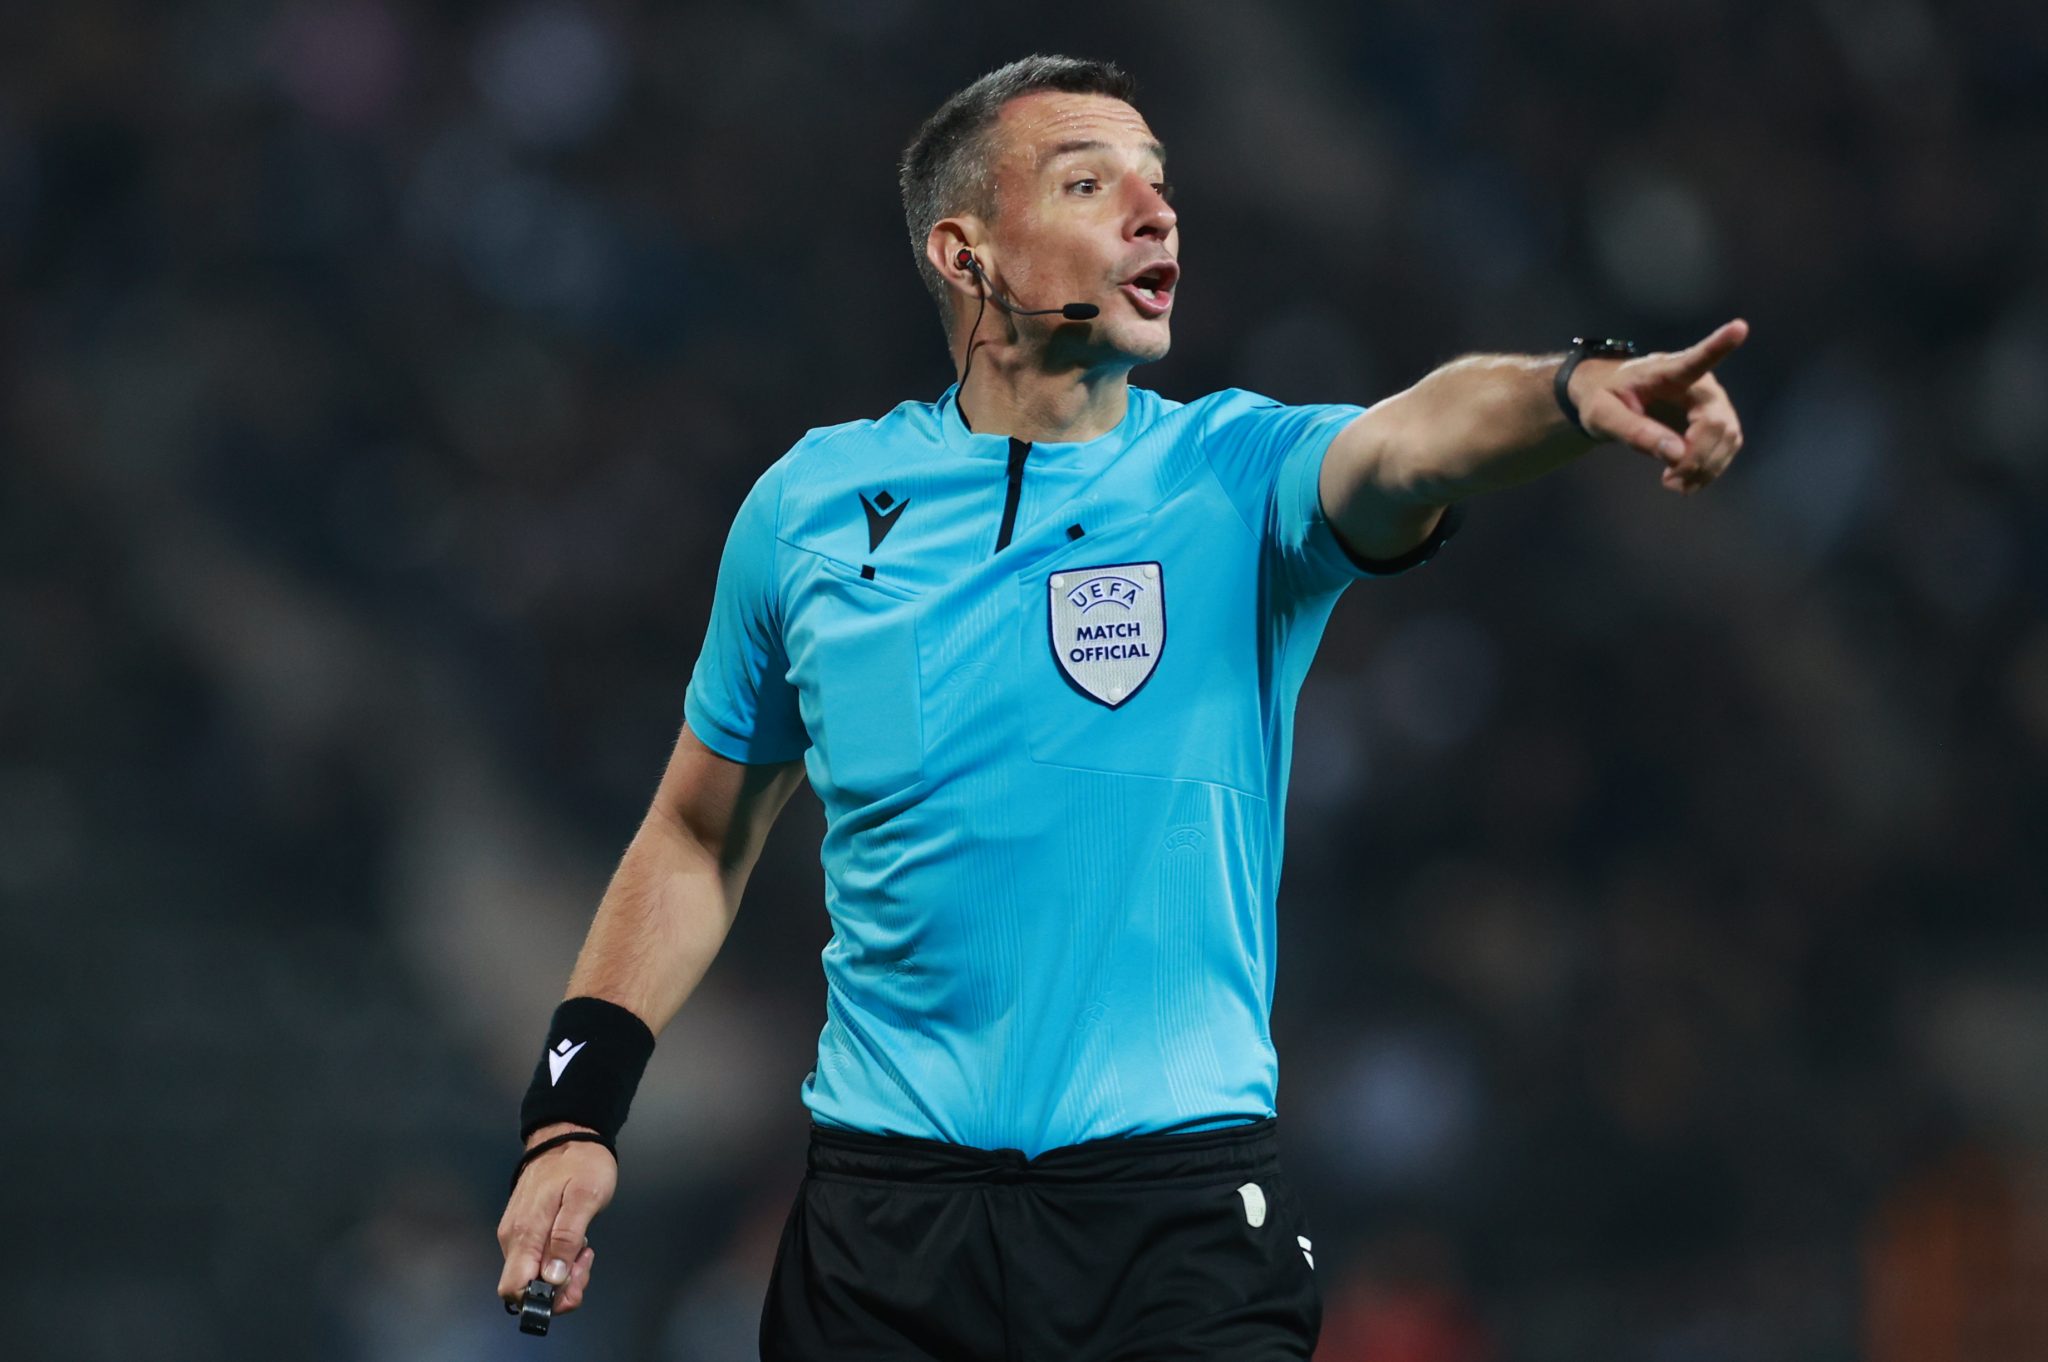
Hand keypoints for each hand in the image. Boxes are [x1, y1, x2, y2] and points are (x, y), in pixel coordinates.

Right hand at [496, 1123, 616, 1316]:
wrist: (568, 1135)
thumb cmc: (581, 1164)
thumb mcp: (584, 1198)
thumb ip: (566, 1238)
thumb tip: (552, 1278)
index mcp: (525, 1233)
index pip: (514, 1288)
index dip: (541, 1299)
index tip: (570, 1284)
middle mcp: (513, 1238)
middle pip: (527, 1286)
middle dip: (559, 1287)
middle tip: (584, 1262)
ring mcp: (517, 1233)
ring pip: (534, 1274)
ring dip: (562, 1273)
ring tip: (583, 1247)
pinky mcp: (524, 1229)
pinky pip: (537, 1259)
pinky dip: (558, 1260)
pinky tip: (575, 1242)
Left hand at [1570, 319, 1748, 495]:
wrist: (1611, 400)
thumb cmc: (1603, 399)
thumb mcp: (1603, 415)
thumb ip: (1635, 432)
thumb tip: (1676, 453)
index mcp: (1668, 371)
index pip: (1698, 359)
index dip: (1719, 345)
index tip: (1739, 327)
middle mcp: (1701, 384)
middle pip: (1718, 423)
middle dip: (1697, 458)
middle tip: (1667, 480)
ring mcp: (1714, 403)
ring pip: (1728, 439)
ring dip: (1705, 469)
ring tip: (1672, 483)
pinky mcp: (1717, 423)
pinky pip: (1725, 450)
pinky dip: (1709, 471)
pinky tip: (1685, 482)